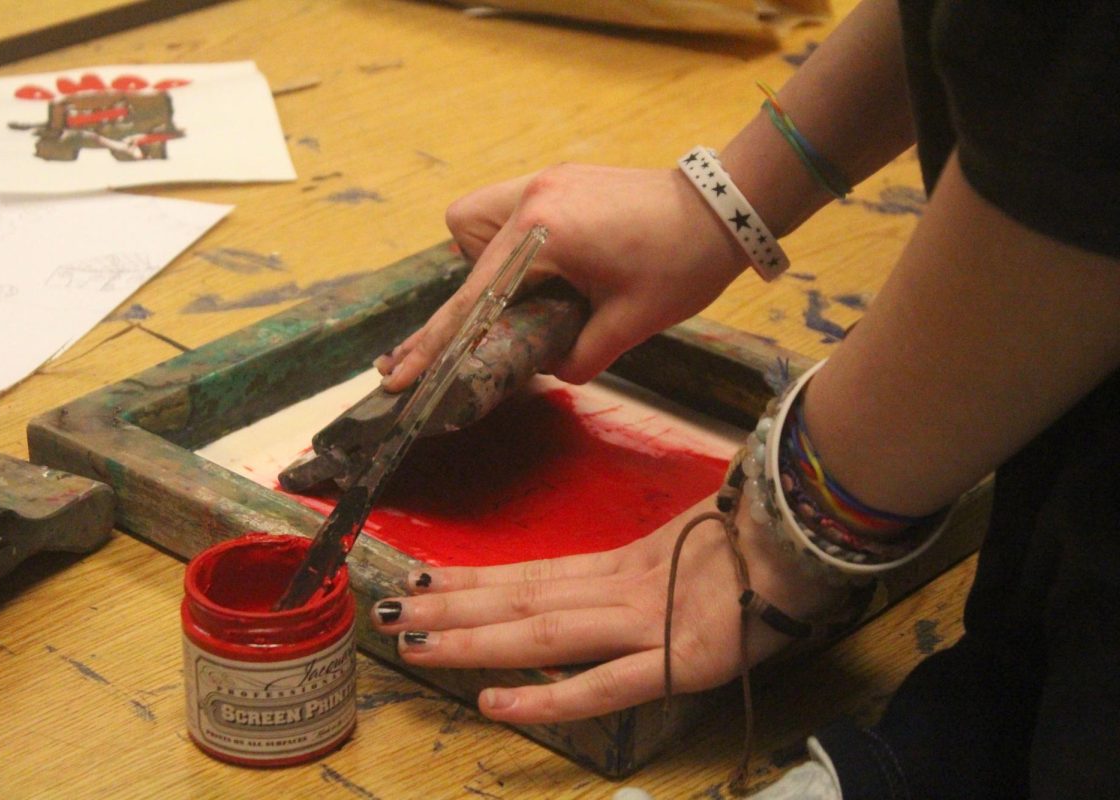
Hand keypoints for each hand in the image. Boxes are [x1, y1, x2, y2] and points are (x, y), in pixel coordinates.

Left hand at [369, 494, 843, 724]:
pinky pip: (602, 685)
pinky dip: (547, 695)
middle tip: (386, 616)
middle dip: (448, 611)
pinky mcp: (678, 660)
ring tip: (413, 642)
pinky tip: (495, 701)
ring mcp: (644, 624)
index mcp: (620, 564)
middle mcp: (617, 590)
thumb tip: (604, 576)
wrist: (815, 534)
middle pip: (518, 600)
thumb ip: (643, 564)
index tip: (419, 582)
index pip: (528, 575)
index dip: (470, 582)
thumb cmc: (759, 540)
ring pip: (540, 633)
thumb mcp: (688, 545)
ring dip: (471, 639)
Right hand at [375, 163, 747, 389]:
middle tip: (500, 322)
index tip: (401, 376)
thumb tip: (551, 366)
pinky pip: (510, 208)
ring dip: (491, 258)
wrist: (725, 208)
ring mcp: (545, 180)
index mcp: (544, 232)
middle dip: (473, 292)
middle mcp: (533, 196)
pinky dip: (515, 238)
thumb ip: (578, 355)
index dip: (436, 343)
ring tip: (535, 287)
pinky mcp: (559, 178)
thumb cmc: (683, 264)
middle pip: (464, 244)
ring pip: (478, 218)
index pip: (475, 296)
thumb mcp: (630, 324)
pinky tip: (551, 262)